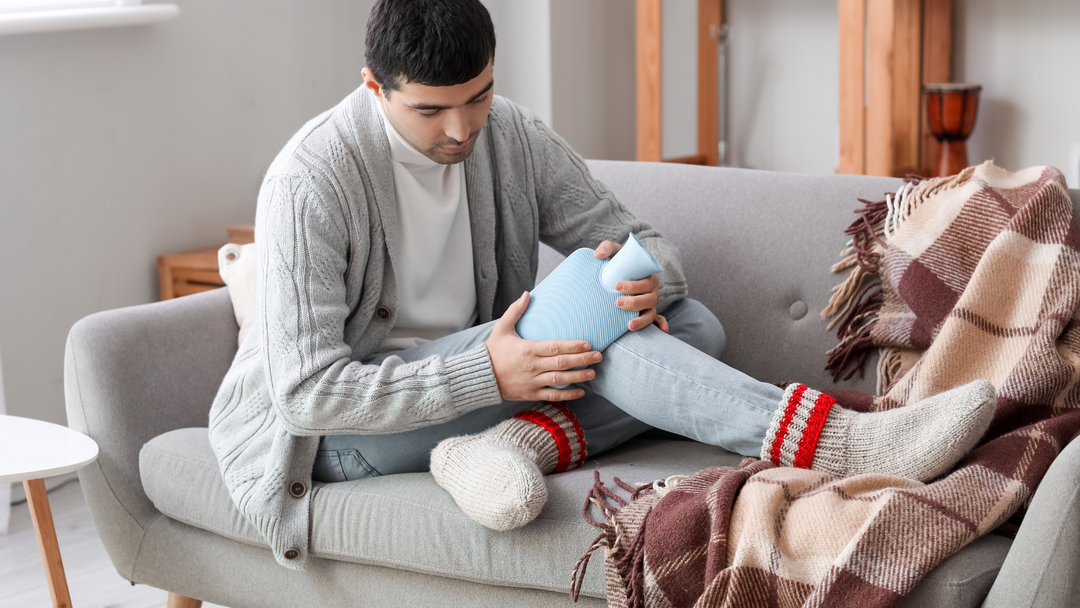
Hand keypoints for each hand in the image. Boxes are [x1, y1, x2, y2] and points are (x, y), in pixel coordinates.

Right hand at [486, 292, 603, 400]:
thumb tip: (527, 293)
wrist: (480, 376)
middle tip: (598, 356)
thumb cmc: (493, 351)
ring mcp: (532, 381)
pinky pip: (552, 395)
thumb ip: (515, 310)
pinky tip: (580, 391)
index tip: (588, 344)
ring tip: (593, 373)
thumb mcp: (501, 328)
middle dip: (582, 360)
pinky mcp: (531, 394)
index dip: (573, 346)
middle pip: (562, 363)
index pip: (555, 347)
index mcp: (528, 349)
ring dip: (578, 377)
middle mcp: (532, 366)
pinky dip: (567, 395)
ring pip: (560, 380)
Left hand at [594, 240, 668, 332]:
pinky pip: (657, 320)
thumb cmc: (619, 263)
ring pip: (651, 312)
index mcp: (648, 276)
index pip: (646, 282)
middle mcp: (652, 291)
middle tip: (617, 302)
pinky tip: (662, 331)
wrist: (618, 275)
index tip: (616, 286)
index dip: (634, 286)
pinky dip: (661, 325)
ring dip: (642, 319)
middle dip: (634, 302)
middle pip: (649, 298)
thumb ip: (606, 248)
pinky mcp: (647, 313)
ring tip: (628, 325)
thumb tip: (597, 255)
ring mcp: (651, 304)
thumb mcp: (615, 252)